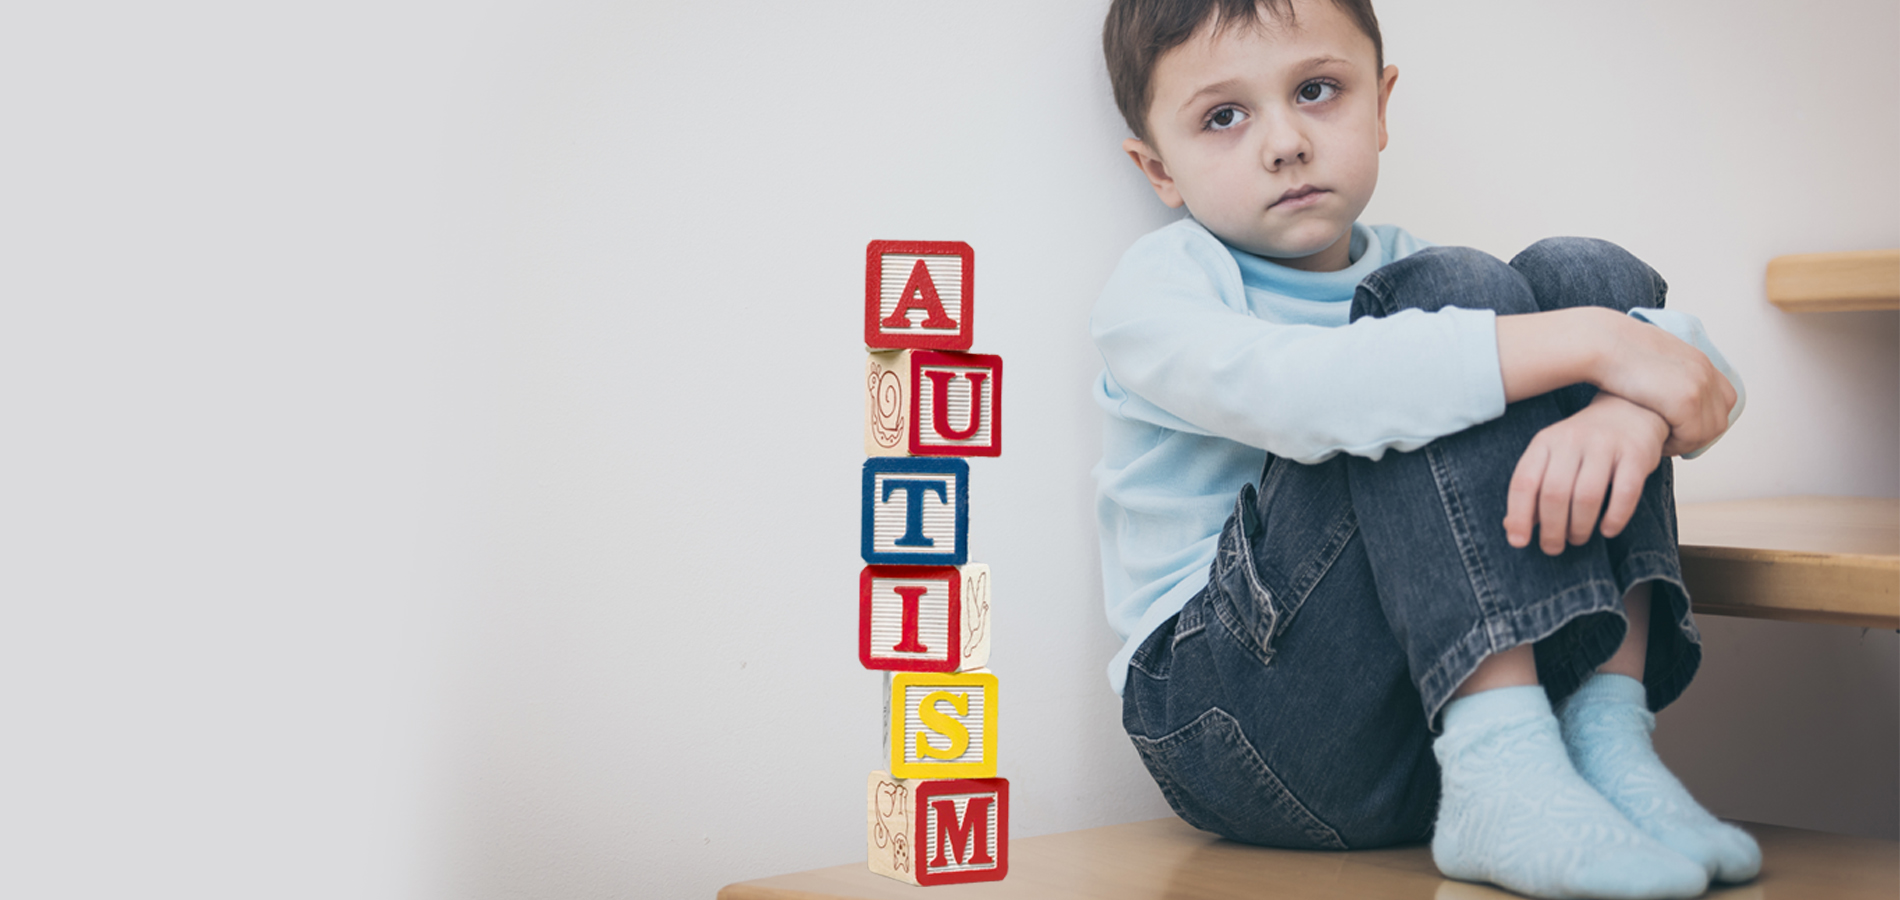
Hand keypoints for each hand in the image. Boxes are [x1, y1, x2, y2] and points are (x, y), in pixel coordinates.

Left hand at [1505, 392, 1667, 554]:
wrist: (1630, 409)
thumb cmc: (1583, 446)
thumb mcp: (1552, 459)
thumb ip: (1533, 490)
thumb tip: (1512, 529)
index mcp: (1544, 442)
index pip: (1524, 481)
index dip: (1518, 515)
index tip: (1519, 542)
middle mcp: (1572, 440)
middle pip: (1554, 493)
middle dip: (1551, 529)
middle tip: (1553, 547)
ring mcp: (1605, 445)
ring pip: (1586, 496)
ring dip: (1580, 527)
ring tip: (1578, 538)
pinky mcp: (1636, 454)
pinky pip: (1625, 493)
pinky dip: (1615, 518)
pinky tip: (1607, 530)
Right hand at [1590, 313, 1736, 456]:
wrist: (1602, 342)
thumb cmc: (1613, 352)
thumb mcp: (1649, 358)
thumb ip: (1665, 373)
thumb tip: (1661, 388)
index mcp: (1698, 360)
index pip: (1724, 399)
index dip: (1704, 420)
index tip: (1679, 429)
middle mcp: (1705, 371)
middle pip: (1719, 419)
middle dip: (1696, 436)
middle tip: (1669, 440)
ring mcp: (1699, 385)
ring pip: (1708, 432)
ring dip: (1685, 443)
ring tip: (1660, 441)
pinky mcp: (1686, 400)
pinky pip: (1691, 437)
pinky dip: (1675, 444)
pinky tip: (1654, 440)